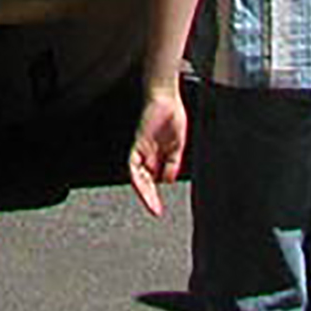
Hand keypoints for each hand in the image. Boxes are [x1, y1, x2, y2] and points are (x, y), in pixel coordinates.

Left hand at [127, 86, 188, 217]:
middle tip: (154, 211)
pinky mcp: (138, 142)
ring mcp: (140, 149)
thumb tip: (168, 181)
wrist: (167, 99)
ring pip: (136, 175)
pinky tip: (144, 183)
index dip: (153, 196)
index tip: (158, 210)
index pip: (151, 181)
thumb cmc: (171, 117)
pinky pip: (133, 162)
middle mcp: (146, 155)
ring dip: (143, 190)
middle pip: (143, 181)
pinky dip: (137, 174)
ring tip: (150, 203)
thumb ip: (172, 164)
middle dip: (148, 198)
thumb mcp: (177, 146)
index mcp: (155, 157)